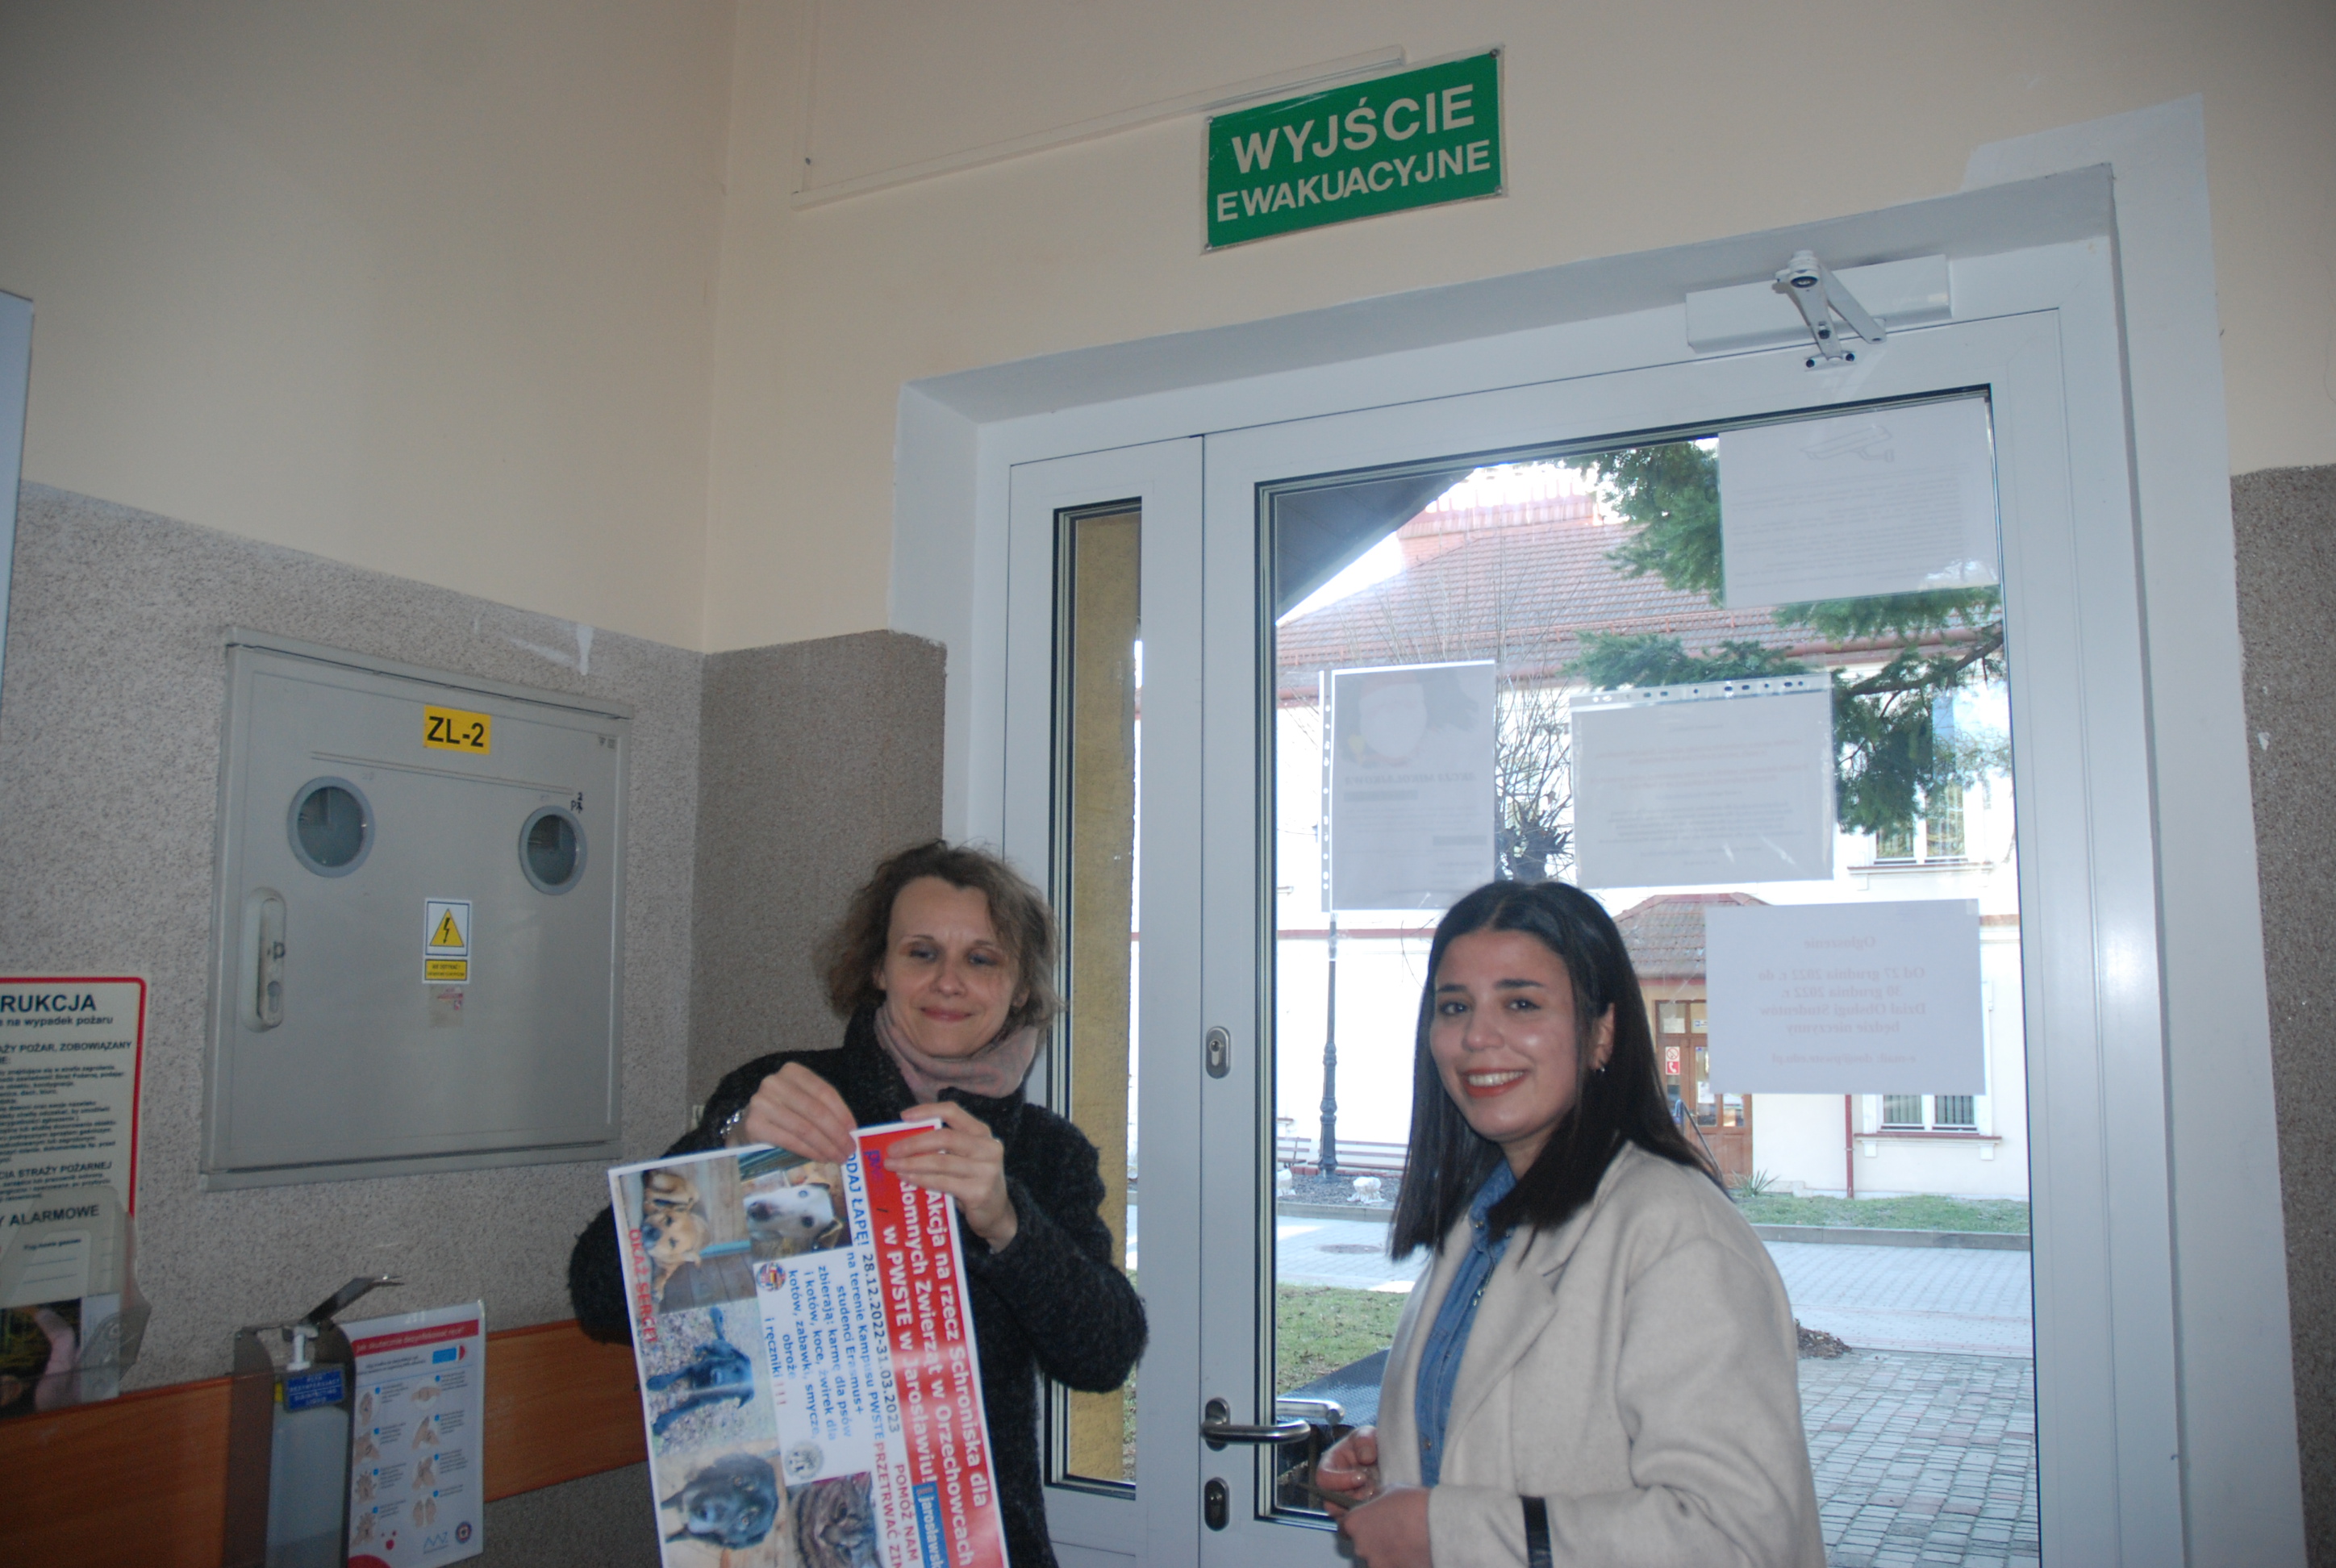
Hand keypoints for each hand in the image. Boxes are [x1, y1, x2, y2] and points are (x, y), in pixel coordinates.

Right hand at [734, 1062, 857, 1163]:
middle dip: (837, 1133)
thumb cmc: (782, 1115)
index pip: (824, 1091)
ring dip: (826, 1146)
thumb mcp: (801, 1103)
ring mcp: (762, 1103)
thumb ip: (822, 1109)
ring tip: (838, 1157)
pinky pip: (790, 1140)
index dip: (842, 1112)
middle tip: (849, 1149)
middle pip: (816, 1110)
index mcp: (792, 1072)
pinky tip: (821, 1157)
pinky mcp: (754, 1125)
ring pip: (805, 1127)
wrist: (746, 1128)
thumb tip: (850, 1131)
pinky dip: (809, 1151)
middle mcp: (774, 1083)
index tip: (854, 1130)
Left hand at [887, 1101, 1016, 1249]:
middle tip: (891, 1150)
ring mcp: (985, 1171)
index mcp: (982, 1133)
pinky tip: (906, 1178)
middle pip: (944, 1138)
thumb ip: (944, 1146)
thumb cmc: (972, 1181)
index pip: (953, 1112)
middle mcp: (987, 1148)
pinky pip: (942, 1182)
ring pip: (940, 1162)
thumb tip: (904, 1140)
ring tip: (892, 1166)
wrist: (996, 1213)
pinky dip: (920, 1179)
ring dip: (911, 1163)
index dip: (927, 1111)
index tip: (903, 1117)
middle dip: (913, 1143)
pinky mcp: (979, 1192)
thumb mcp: (964, 1157)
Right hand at [1314, 1425, 1381, 1520]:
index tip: (1361, 1477)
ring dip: (1362, 1508)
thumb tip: (1365, 1458)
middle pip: (1332, 1503)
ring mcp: (1345, 1502)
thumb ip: (1364, 1440)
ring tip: (1378, 1496)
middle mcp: (1334, 1487)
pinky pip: (1358, 1521)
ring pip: (1345, 1515)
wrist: (1385, 1458)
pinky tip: (1382, 1503)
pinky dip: (1370, 1515)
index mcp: (1329, 1466)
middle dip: (1353, 1499)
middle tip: (1372, 1491)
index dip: (1340, 1480)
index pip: (1324, 1478)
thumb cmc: (1370, 1445)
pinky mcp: (1357, 1512)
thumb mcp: (1367, 1434)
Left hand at [1338, 1485, 1430, 1567]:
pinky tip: (1412, 1554)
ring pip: (1376, 1560)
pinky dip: (1399, 1562)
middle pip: (1362, 1545)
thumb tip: (1374, 1501)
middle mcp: (1360, 1547)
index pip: (1345, 1527)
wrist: (1439, 1528)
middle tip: (1394, 1533)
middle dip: (1374, 1540)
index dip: (1357, 1524)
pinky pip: (1392, 1566)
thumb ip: (1376, 1499)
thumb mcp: (1391, 1490)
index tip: (1368, 1523)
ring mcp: (1376, 1564)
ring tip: (1406, 1545)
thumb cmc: (1414, 1505)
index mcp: (1355, 1523)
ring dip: (1387, 1554)